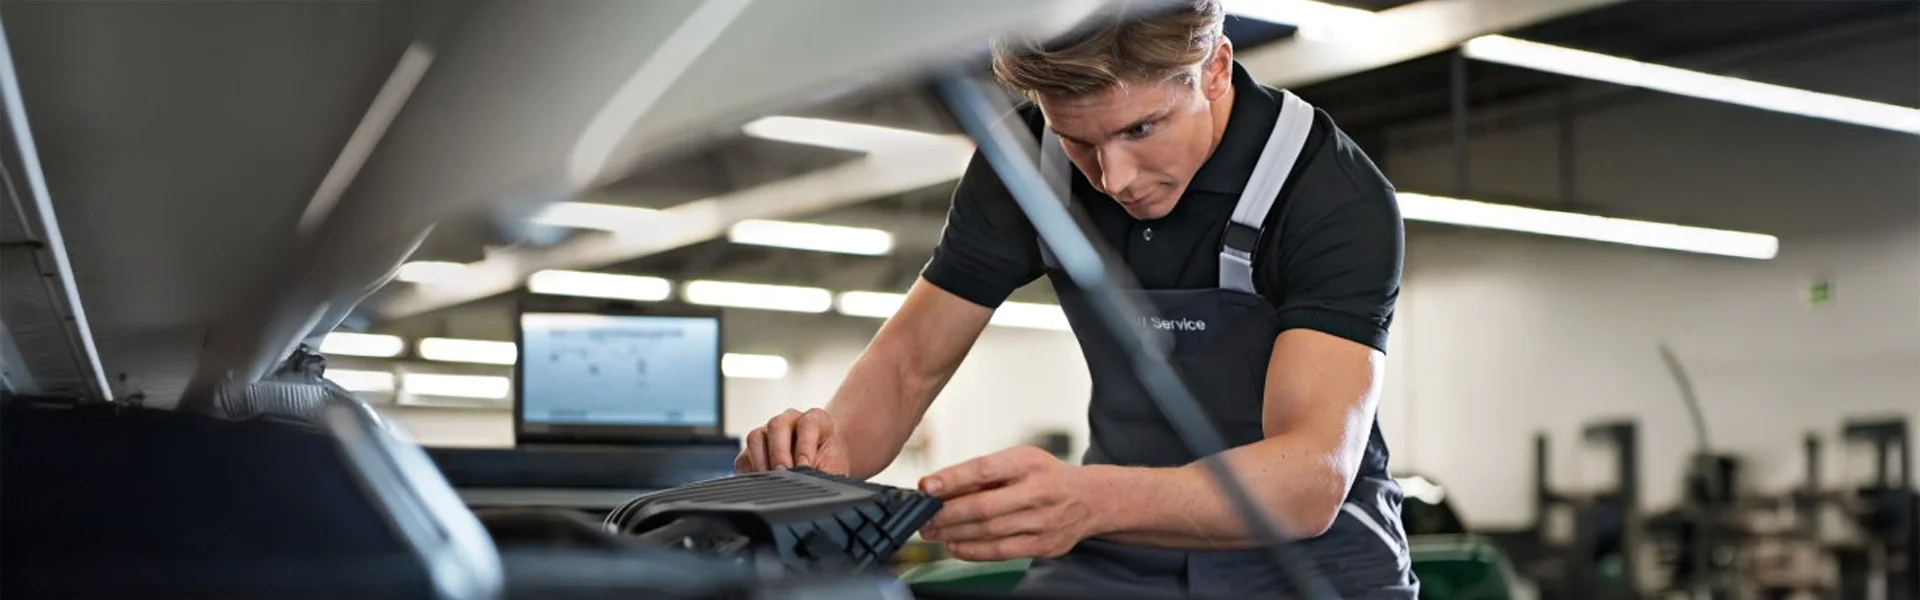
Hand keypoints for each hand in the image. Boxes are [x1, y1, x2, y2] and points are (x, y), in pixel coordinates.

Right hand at [736, 408, 850, 475]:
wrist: (820, 462)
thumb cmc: (828, 462)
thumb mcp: (834, 467)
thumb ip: (827, 473)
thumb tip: (816, 487)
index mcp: (815, 419)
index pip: (808, 424)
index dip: (805, 446)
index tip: (805, 467)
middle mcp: (789, 420)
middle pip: (777, 425)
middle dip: (780, 453)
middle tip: (784, 474)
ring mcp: (768, 432)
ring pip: (756, 437)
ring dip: (762, 461)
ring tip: (771, 481)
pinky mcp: (752, 450)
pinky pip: (744, 458)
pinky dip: (750, 472)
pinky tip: (762, 484)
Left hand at [917, 446, 1101, 561]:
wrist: (1091, 499)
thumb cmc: (1047, 477)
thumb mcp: (1021, 461)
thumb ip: (985, 474)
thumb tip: (941, 486)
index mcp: (1029, 462)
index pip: (984, 469)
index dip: (952, 479)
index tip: (927, 486)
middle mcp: (1039, 490)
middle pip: (984, 506)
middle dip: (947, 513)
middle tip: (923, 517)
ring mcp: (1043, 521)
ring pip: (989, 531)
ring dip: (954, 533)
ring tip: (932, 532)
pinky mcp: (1044, 545)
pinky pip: (1002, 551)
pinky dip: (973, 550)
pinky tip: (954, 546)